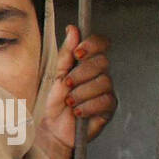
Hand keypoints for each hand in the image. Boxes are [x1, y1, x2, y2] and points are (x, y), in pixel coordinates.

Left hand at [37, 26, 115, 158]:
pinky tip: (77, 113)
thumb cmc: (51, 103)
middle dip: (80, 74)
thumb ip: (66, 54)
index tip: (78, 52)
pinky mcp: (109, 108)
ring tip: (69, 103)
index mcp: (87, 64)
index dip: (93, 44)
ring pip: (103, 82)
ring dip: (81, 93)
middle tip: (66, 85)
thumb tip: (72, 28)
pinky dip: (87, 107)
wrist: (49, 130)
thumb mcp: (54, 75)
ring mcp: (107, 91)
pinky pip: (105, 101)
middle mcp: (100, 75)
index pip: (102, 44)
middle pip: (102, 62)